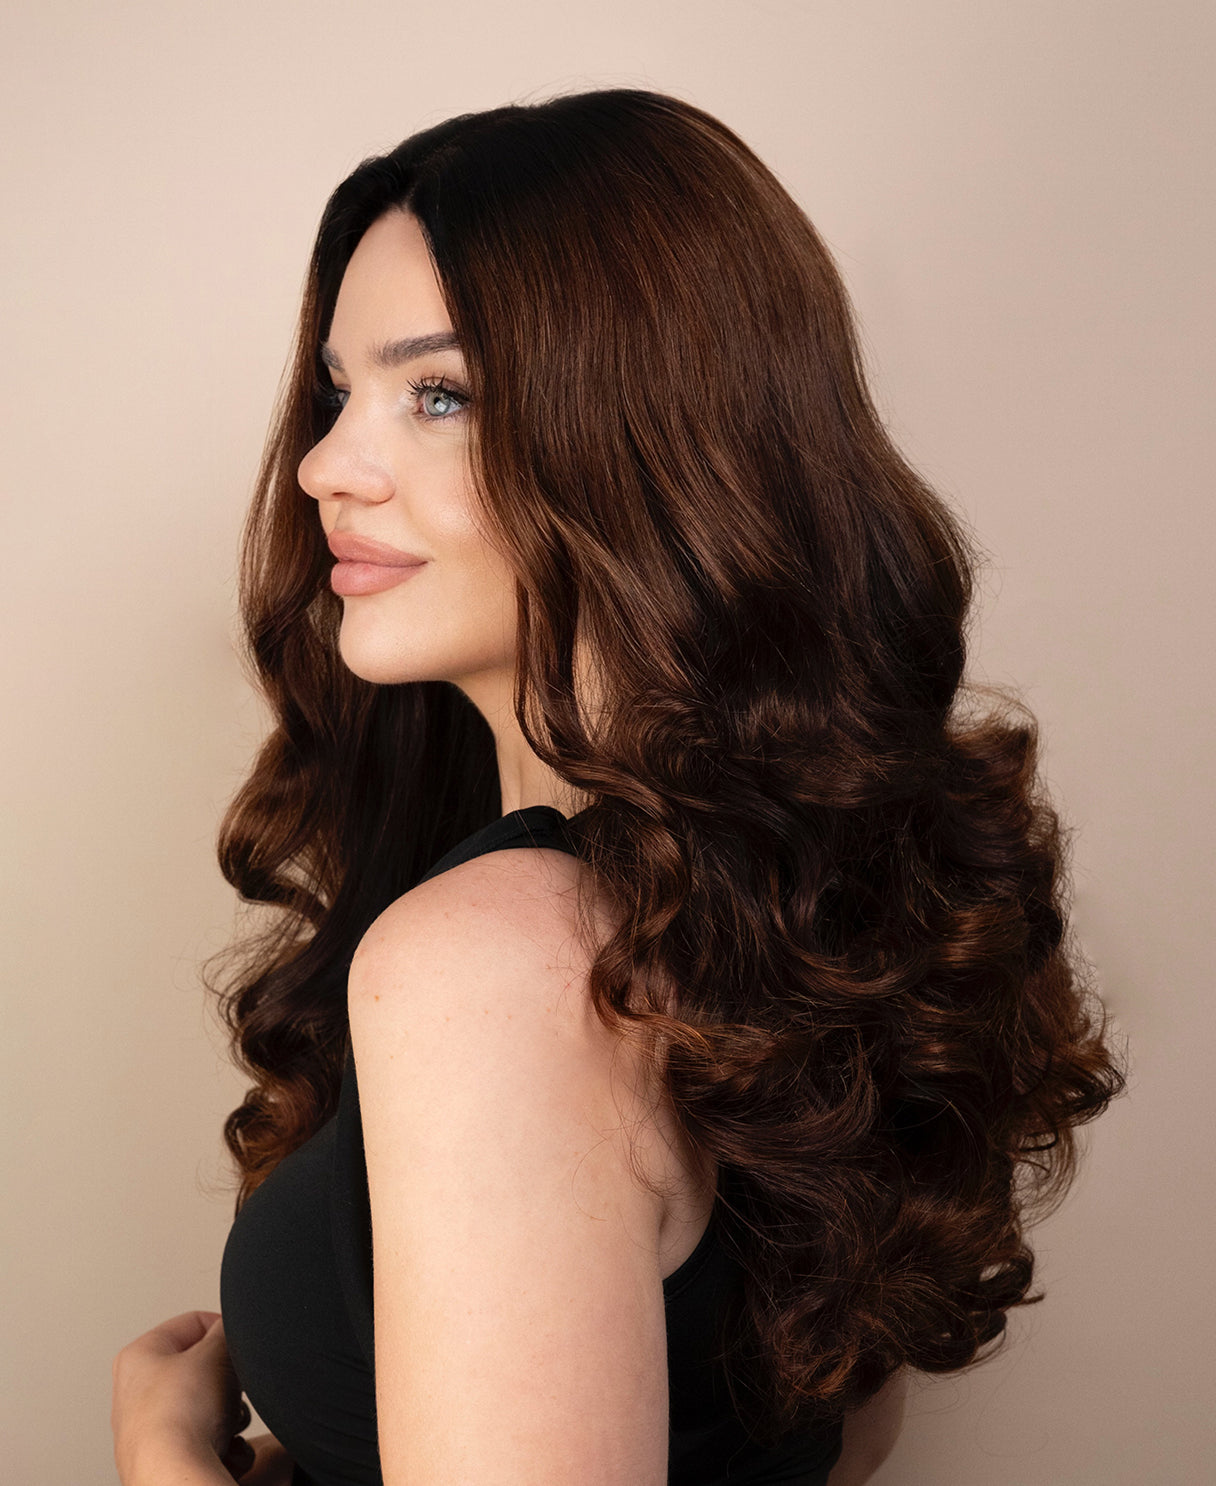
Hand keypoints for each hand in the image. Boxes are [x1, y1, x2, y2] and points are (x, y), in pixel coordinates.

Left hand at [112, 1310, 253, 1480]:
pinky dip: (223, 1444)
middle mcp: (135, 1394)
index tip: (238, 1345)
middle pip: (202, 1370)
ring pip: (208, 1407)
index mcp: (138, 1356)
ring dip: (230, 1415)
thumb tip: (232, 1328)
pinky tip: (226, 1448)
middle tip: (232, 1388)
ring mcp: (148, 1431)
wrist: (174, 1474)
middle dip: (227, 1382)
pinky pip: (206, 1440)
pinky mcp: (164, 1460)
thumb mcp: (217, 1351)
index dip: (224, 1331)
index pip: (194, 1322)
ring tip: (228, 1422)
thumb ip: (228, 1330)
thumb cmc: (180, 1416)